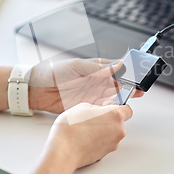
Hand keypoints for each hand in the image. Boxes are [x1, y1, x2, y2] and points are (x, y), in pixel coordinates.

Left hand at [28, 58, 142, 113]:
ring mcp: (92, 94)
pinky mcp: (86, 107)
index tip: (136, 76)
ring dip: (120, 99)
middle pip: (117, 85)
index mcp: (95, 68)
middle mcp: (96, 81)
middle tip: (137, 90)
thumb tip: (117, 64)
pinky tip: (114, 108)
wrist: (36, 89)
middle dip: (128, 87)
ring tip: (127, 99)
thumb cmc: (52, 72)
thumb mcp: (76, 65)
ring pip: (112, 98)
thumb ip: (98, 67)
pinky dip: (109, 109)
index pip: (116, 69)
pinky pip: (102, 109)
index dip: (127, 73)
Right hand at [42, 103, 132, 168]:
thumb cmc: (70, 130)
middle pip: (119, 122)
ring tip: (86, 129)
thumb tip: (98, 111)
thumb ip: (96, 108)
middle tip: (92, 118)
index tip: (112, 107)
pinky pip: (105, 143)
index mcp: (115, 116)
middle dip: (108, 119)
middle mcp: (118, 130)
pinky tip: (85, 138)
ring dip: (103, 131)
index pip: (128, 109)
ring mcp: (113, 144)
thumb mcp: (82, 107)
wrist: (62, 152)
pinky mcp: (105, 154)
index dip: (120, 107)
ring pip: (111, 133)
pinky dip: (98, 141)